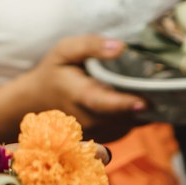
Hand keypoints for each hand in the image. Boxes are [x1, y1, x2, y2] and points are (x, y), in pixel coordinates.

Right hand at [18, 35, 145, 141]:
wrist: (38, 100)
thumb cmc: (55, 71)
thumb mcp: (65, 50)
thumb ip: (90, 45)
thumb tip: (120, 47)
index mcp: (78, 95)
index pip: (102, 104)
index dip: (123, 104)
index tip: (143, 102)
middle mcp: (88, 120)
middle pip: (124, 113)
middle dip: (139, 99)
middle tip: (146, 80)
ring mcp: (97, 133)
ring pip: (130, 121)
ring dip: (136, 107)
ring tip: (130, 88)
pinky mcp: (105, 138)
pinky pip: (128, 126)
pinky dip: (131, 114)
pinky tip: (123, 99)